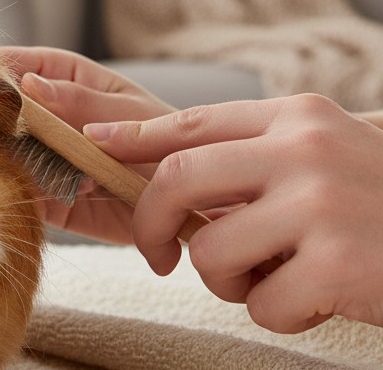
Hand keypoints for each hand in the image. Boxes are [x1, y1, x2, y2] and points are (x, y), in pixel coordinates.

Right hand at [0, 46, 174, 243]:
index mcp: (69, 81)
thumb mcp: (135, 116)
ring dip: (0, 161)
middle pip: (4, 113)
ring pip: (6, 155)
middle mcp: (51, 119)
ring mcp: (46, 159)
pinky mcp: (49, 201)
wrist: (199, 208)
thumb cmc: (174, 147)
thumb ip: (81, 102)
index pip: (21, 65)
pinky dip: (16, 197)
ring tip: (4, 167)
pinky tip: (21, 195)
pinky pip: (22, 196)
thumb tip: (29, 83)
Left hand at [85, 94, 382, 331]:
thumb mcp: (328, 155)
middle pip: (177, 179)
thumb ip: (259, 156)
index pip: (191, 123)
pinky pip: (259, 302)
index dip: (131, 138)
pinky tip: (317, 299)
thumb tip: (171, 172)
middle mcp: (305, 148)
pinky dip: (275, 313)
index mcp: (297, 117)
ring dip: (227, 280)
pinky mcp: (338, 262)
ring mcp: (322, 202)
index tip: (91, 144)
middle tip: (158, 254)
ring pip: (212, 250)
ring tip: (272, 278)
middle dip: (151, 224)